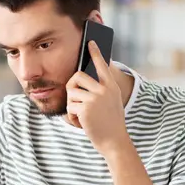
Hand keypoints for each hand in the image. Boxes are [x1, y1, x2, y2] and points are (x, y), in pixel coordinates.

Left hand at [66, 40, 128, 155]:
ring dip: (73, 107)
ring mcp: (95, 98)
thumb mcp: (111, 103)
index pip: (102, 65)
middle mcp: (104, 90)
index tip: (90, 41)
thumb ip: (101, 90)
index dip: (95, 53)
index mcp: (111, 87)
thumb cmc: (110, 124)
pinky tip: (82, 124)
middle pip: (77, 77)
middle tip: (76, 100)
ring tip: (83, 116)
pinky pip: (70, 107)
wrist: (115, 142)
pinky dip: (72, 118)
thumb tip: (79, 79)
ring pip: (71, 94)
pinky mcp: (86, 108)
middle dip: (71, 88)